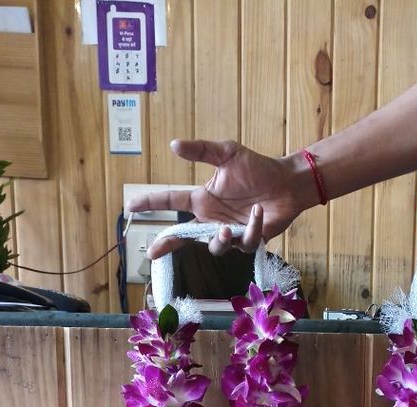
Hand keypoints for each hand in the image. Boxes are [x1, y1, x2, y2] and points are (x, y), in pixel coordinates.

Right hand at [126, 139, 317, 258]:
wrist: (286, 183)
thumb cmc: (257, 168)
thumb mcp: (227, 153)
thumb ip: (201, 150)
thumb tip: (174, 144)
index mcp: (203, 200)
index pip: (171, 202)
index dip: (150, 204)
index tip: (130, 206)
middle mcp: (213, 219)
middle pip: (185, 237)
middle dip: (168, 245)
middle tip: (153, 252)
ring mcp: (231, 232)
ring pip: (216, 247)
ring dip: (220, 239)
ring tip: (226, 229)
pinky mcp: (250, 240)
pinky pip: (245, 242)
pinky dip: (252, 227)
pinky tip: (259, 212)